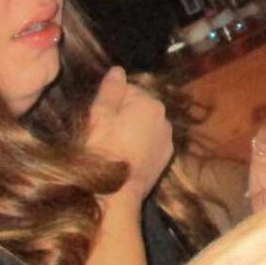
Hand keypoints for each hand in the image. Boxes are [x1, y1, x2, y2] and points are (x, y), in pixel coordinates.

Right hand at [85, 67, 173, 202]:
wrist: (114, 194)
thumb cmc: (102, 152)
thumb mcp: (99, 116)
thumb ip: (110, 90)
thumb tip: (118, 70)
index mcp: (151, 104)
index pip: (127, 90)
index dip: (109, 102)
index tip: (98, 118)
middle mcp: (165, 119)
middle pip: (138, 107)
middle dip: (122, 115)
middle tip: (103, 134)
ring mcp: (167, 140)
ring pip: (144, 126)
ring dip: (131, 131)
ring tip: (113, 147)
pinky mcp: (165, 160)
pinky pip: (150, 144)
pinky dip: (139, 146)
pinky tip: (125, 158)